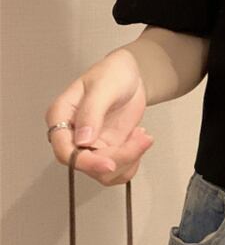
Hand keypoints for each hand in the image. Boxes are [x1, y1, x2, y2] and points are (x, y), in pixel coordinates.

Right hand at [45, 48, 153, 185]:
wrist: (130, 75)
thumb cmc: (112, 73)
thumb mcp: (104, 87)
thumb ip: (92, 111)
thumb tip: (82, 140)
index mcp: (61, 117)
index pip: (64, 151)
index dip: (85, 163)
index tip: (110, 164)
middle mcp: (72, 135)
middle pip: (88, 165)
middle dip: (119, 158)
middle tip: (141, 139)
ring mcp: (90, 144)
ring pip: (104, 172)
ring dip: (129, 160)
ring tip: (143, 136)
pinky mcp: (107, 149)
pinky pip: (118, 168)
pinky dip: (133, 160)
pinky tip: (140, 139)